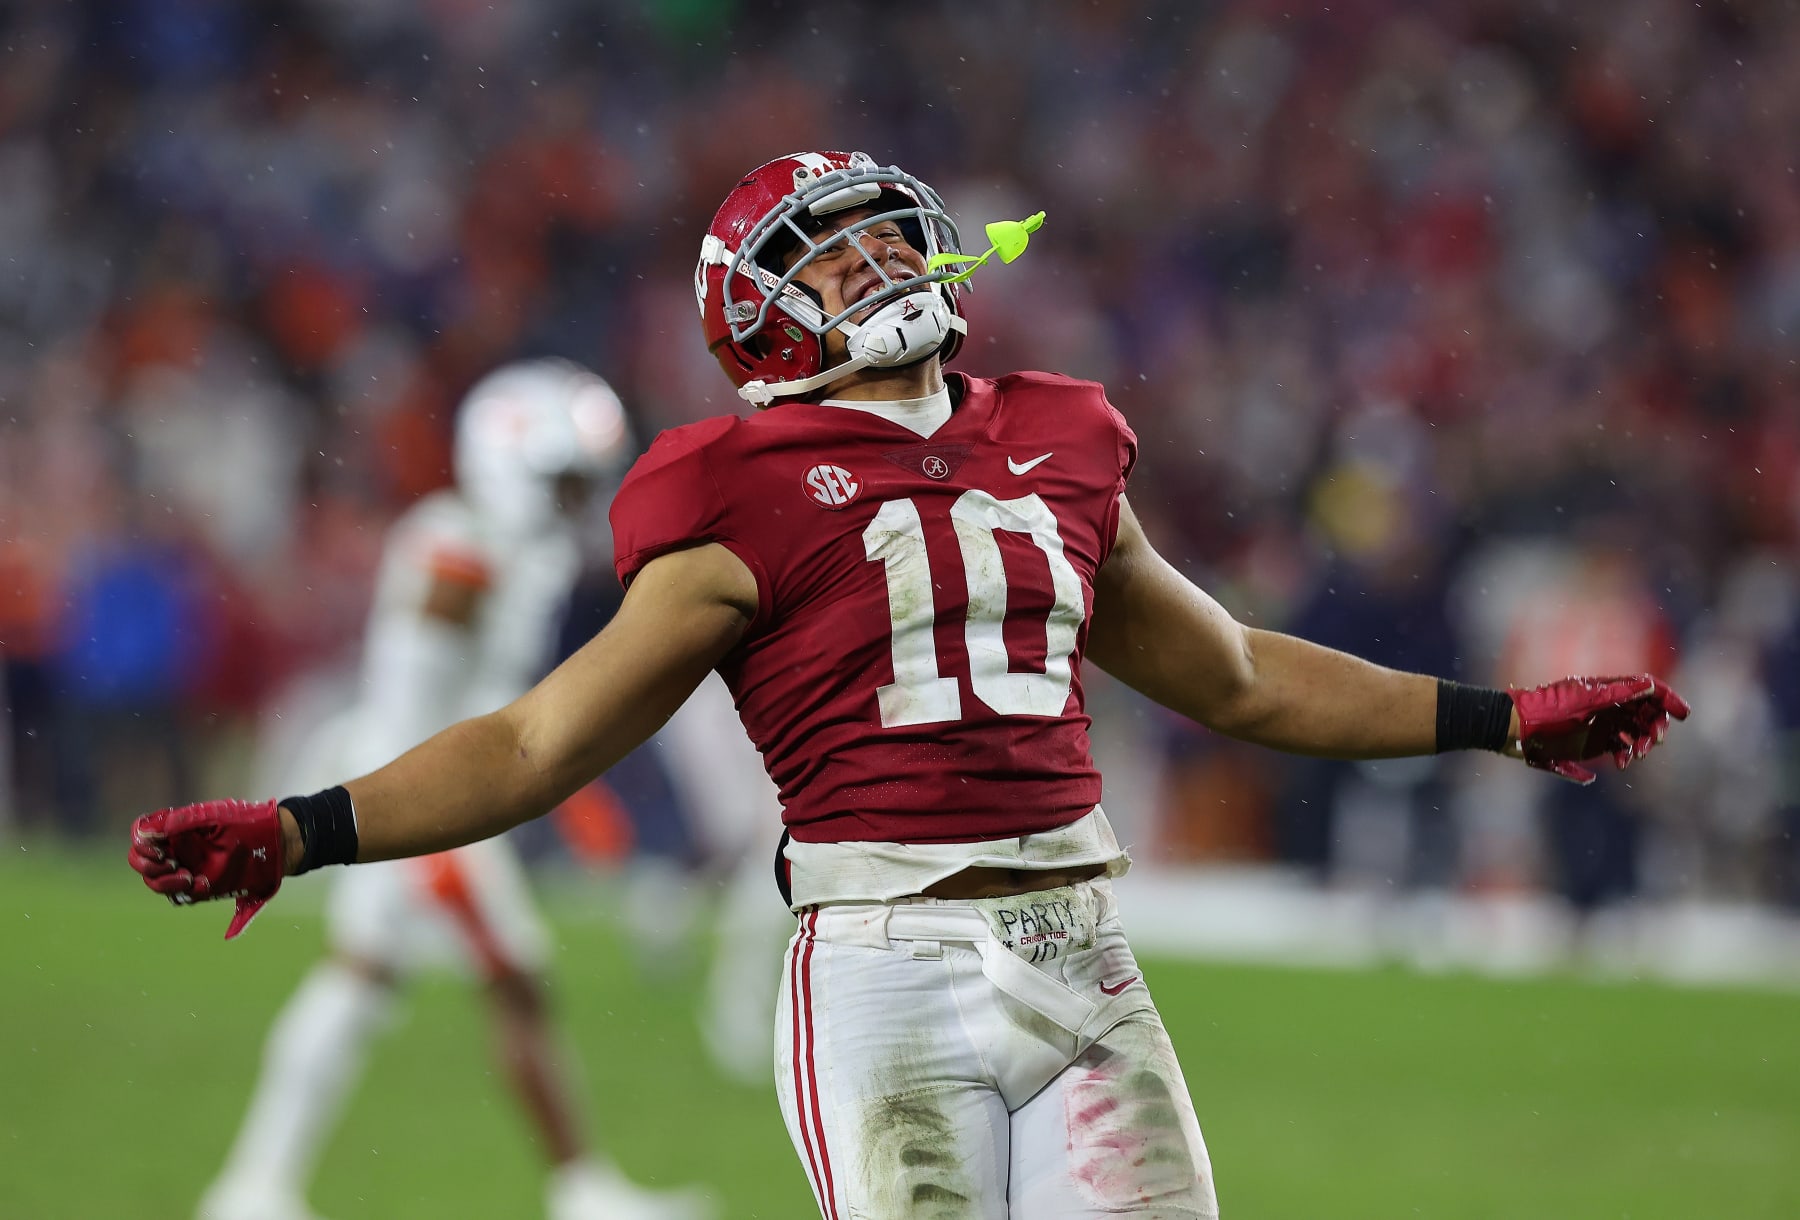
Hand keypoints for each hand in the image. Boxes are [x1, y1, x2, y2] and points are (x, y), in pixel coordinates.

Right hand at [127, 799, 286, 938]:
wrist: (277, 844)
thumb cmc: (247, 823)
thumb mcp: (213, 817)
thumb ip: (180, 822)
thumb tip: (146, 832)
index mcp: (177, 828)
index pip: (142, 834)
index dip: (141, 842)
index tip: (159, 848)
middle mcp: (177, 848)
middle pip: (141, 862)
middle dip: (148, 866)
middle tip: (171, 864)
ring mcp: (188, 868)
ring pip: (156, 882)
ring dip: (164, 882)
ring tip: (188, 877)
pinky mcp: (201, 886)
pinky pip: (180, 897)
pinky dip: (185, 893)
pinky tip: (202, 884)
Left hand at [1507, 674, 1690, 784]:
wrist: (1514, 729)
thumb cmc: (1546, 710)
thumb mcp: (1583, 700)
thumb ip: (1618, 693)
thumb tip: (1651, 685)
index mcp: (1608, 691)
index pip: (1648, 691)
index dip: (1668, 699)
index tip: (1684, 715)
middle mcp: (1608, 707)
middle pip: (1646, 714)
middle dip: (1656, 727)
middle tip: (1653, 742)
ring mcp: (1600, 725)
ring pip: (1635, 734)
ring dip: (1642, 744)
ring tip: (1634, 756)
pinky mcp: (1591, 744)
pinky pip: (1618, 750)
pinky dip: (1625, 756)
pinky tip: (1622, 764)